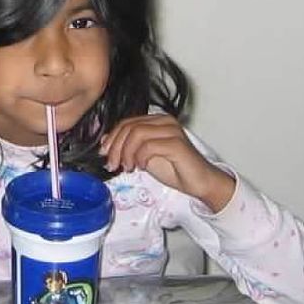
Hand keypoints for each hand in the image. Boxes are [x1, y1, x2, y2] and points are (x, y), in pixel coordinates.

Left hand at [102, 115, 235, 212]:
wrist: (199, 182)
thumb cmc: (175, 169)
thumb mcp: (145, 157)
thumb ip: (129, 147)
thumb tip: (107, 140)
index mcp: (157, 121)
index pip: (127, 122)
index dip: (112, 137)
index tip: (104, 153)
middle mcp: (165, 121)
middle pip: (129, 126)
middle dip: (116, 147)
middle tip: (112, 164)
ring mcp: (171, 130)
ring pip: (136, 134)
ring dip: (126, 153)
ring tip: (126, 167)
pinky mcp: (176, 143)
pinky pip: (148, 146)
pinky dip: (139, 157)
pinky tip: (141, 167)